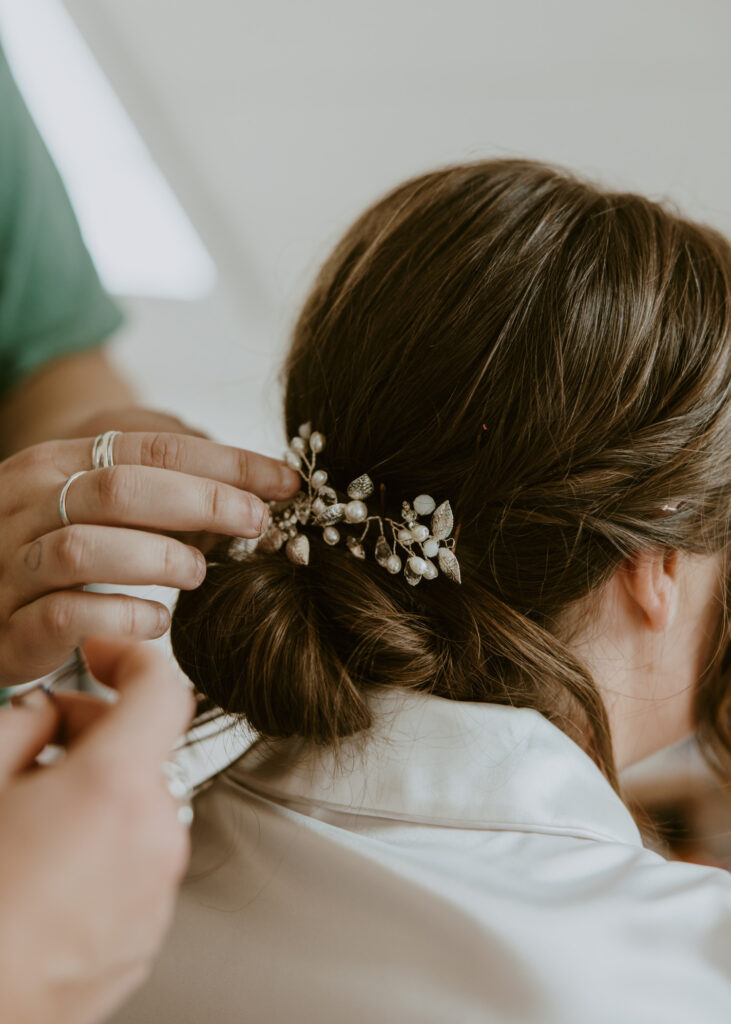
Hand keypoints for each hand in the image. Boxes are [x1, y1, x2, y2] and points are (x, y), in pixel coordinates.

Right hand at [0, 429, 299, 685]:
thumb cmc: (48, 553)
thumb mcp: (93, 506)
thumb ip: (159, 494)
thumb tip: (256, 493)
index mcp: (55, 463)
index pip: (151, 447)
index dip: (225, 462)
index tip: (286, 481)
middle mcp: (26, 503)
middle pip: (121, 488)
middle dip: (203, 501)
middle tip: (257, 522)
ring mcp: (9, 562)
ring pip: (86, 547)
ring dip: (159, 558)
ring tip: (199, 573)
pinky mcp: (8, 624)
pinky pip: (64, 614)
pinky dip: (121, 614)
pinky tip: (158, 620)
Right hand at [0, 638, 195, 1023]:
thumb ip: (21, 724)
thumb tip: (43, 713)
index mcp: (115, 788)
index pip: (163, 688)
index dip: (132, 657)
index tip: (105, 655)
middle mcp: (153, 836)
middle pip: (147, 751)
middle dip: (99, 731)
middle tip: (42, 739)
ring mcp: (155, 891)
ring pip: (140, 809)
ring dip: (99, 793)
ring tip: (33, 816)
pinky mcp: (144, 933)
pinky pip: (135, 863)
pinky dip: (105, 846)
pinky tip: (47, 867)